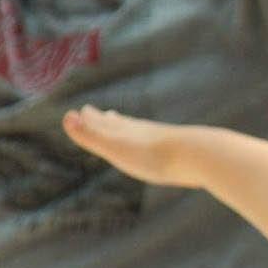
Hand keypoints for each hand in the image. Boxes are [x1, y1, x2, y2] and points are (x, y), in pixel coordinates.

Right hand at [62, 106, 199, 187]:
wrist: (200, 155)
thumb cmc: (154, 156)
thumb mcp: (117, 148)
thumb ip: (92, 136)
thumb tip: (67, 117)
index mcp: (126, 132)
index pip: (103, 123)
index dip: (91, 119)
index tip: (83, 111)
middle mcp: (143, 132)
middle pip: (121, 124)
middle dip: (106, 120)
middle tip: (98, 113)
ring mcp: (162, 140)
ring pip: (140, 131)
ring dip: (128, 128)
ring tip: (124, 125)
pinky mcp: (180, 151)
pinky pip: (161, 144)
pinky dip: (151, 141)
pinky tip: (157, 144)